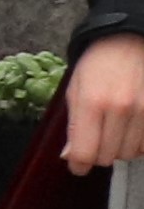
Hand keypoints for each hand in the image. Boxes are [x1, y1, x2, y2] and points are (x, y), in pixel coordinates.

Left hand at [70, 34, 143, 172]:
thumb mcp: (75, 90)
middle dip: (98, 154)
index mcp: (92, 102)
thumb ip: (74, 125)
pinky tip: (130, 130)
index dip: (78, 165)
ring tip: (114, 131)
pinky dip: (138, 143)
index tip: (77, 166)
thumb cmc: (98, 64)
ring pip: (129, 153)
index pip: (85, 152)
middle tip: (95, 141)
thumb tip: (71, 156)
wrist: (129, 42)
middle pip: (108, 157)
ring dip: (119, 149)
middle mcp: (120, 108)